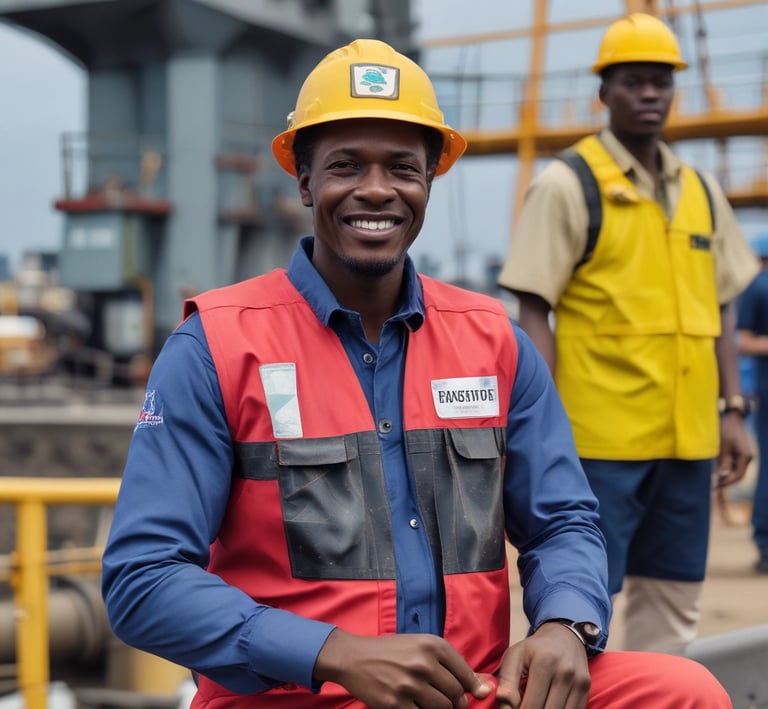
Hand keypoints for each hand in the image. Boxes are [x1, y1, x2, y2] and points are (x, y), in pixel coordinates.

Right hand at [313, 628, 492, 707]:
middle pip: (456, 694)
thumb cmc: (391, 651)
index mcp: (432, 645)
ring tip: (427, 700)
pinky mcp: (396, 704)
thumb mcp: (420, 646)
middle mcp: (423, 663)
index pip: (465, 673)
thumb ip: (450, 664)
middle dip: (456, 702)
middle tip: (447, 700)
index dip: (472, 688)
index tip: (475, 694)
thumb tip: (484, 688)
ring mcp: (410, 684)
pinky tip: (414, 705)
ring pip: (442, 708)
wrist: (354, 657)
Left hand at [495, 622, 590, 708]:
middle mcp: (564, 672)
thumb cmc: (534, 649)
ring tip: (537, 704)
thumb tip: (505, 703)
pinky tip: (549, 704)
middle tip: (526, 706)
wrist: (563, 636)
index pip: (531, 706)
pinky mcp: (586, 687)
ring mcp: (578, 680)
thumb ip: (507, 681)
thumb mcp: (515, 656)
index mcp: (543, 663)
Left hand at [715, 412, 753, 487]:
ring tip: (715, 481)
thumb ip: (723, 461)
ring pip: (738, 471)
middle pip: (739, 475)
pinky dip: (728, 470)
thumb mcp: (722, 446)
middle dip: (727, 482)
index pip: (737, 475)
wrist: (732, 419)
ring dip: (727, 477)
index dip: (726, 482)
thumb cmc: (726, 430)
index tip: (715, 486)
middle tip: (714, 486)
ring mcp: (745, 456)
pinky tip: (718, 472)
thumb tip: (722, 475)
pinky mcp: (741, 454)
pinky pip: (736, 465)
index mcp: (745, 456)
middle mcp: (748, 457)